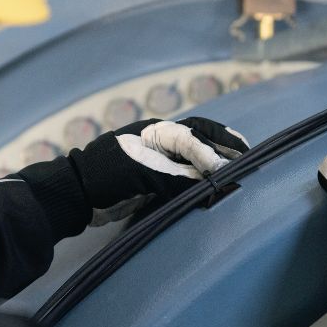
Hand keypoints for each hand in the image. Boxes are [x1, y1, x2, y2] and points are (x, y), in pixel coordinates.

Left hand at [70, 117, 249, 225]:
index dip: (211, 152)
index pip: (192, 138)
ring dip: (217, 158)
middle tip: (248, 153)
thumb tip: (211, 180)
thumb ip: (177, 176)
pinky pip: (187, 174)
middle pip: (199, 136)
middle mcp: (161, 141)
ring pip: (195, 154)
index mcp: (156, 133)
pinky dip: (203, 176)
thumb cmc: (107, 176)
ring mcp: (159, 159)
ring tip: (239, 166)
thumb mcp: (143, 174)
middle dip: (224, 143)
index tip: (227, 168)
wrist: (77, 194)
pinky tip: (215, 184)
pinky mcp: (156, 178)